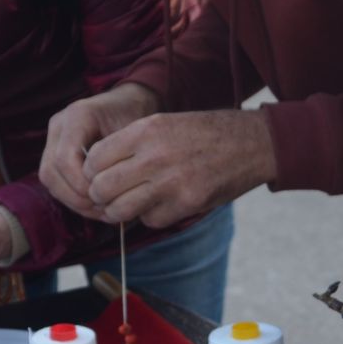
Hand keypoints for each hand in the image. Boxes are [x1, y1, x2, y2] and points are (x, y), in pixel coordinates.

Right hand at [40, 83, 161, 217]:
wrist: (129, 104)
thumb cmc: (136, 117)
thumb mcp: (136, 133)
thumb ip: (122, 158)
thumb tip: (113, 195)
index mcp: (78, 115)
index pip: (65, 158)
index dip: (81, 184)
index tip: (106, 197)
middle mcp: (59, 124)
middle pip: (50, 172)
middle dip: (76, 197)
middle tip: (103, 209)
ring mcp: (53, 137)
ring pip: (49, 179)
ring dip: (73, 201)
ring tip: (101, 210)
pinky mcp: (54, 150)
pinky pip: (54, 180)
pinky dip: (73, 197)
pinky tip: (96, 205)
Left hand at [83, 109, 275, 227]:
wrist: (251, 143)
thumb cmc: (203, 133)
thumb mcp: (163, 123)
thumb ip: (129, 143)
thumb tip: (94, 170)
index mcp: (145, 130)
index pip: (94, 159)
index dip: (91, 171)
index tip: (99, 175)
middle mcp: (154, 156)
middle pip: (101, 188)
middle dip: (100, 196)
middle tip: (110, 194)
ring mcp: (171, 182)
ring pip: (120, 210)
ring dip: (120, 211)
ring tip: (130, 203)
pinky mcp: (186, 204)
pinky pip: (150, 220)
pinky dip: (151, 216)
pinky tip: (162, 203)